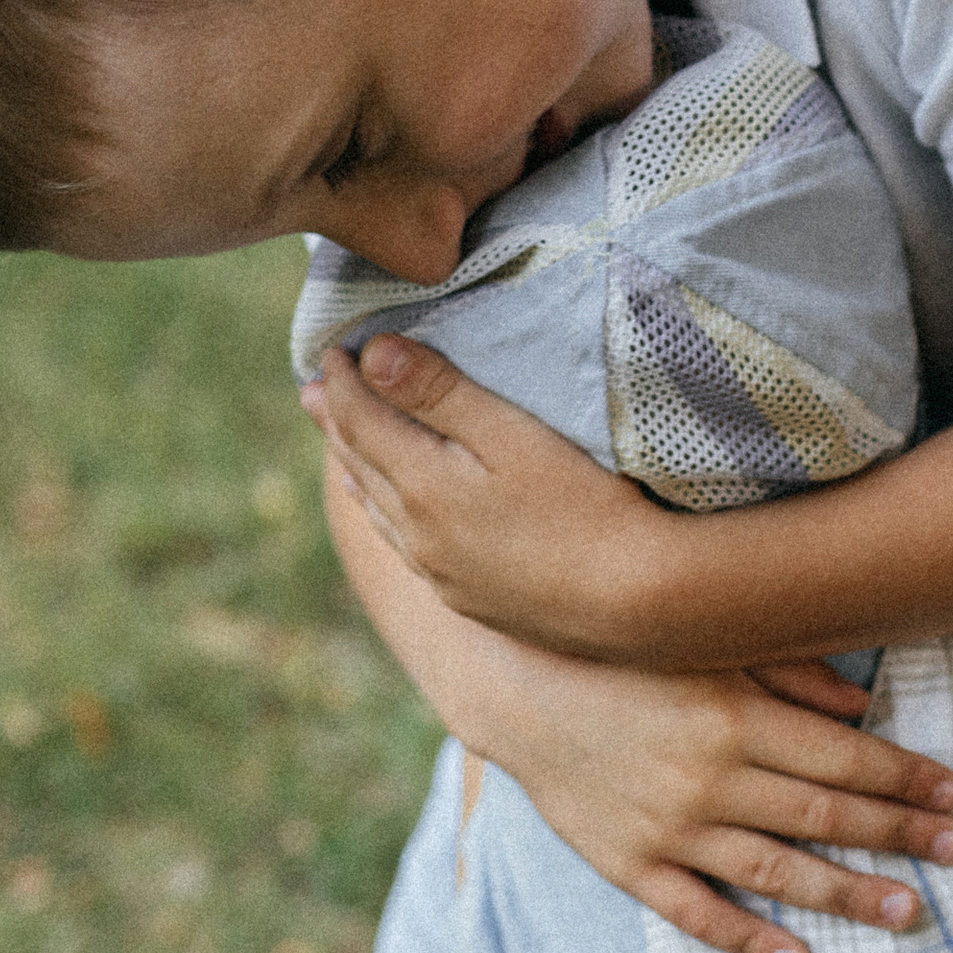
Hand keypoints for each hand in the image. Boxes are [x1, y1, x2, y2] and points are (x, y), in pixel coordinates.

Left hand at [301, 334, 663, 655]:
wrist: (637, 602)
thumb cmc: (585, 504)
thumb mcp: (512, 433)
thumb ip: (439, 393)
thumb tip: (372, 356)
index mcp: (422, 487)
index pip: (362, 422)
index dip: (343, 382)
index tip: (332, 349)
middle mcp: (419, 536)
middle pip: (361, 466)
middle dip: (338, 422)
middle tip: (315, 389)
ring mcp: (443, 575)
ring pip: (380, 511)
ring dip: (356, 470)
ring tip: (338, 446)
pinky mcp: (472, 602)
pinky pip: (406, 547)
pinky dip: (387, 515)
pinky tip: (392, 513)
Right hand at [460, 634, 952, 952]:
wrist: (516, 687)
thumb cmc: (623, 657)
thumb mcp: (707, 644)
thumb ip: (786, 669)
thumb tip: (864, 704)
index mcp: (733, 713)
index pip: (841, 755)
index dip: (904, 777)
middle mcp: (708, 777)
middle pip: (823, 814)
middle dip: (897, 835)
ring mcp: (668, 827)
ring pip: (775, 871)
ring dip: (846, 894)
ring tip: (907, 912)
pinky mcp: (630, 863)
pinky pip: (697, 912)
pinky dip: (748, 941)